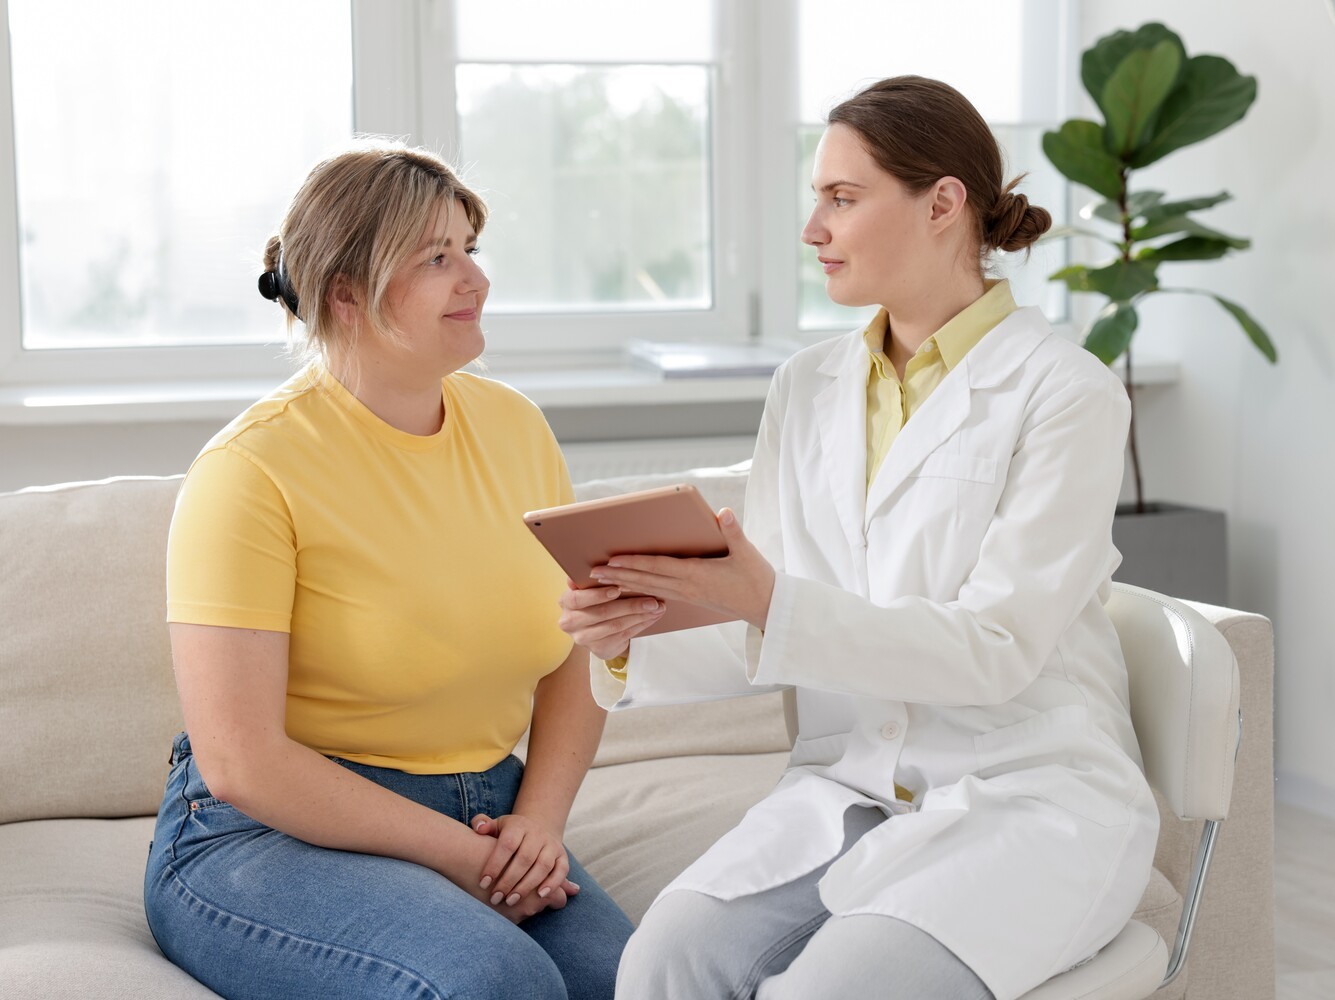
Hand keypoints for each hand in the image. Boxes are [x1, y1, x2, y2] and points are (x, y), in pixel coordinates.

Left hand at [470, 813, 579, 917]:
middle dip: (509, 880)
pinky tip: (539, 896)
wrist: (535, 831)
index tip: (483, 883)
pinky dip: (553, 883)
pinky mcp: (562, 856)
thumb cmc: (508, 835)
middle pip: (525, 858)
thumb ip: (482, 824)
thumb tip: (479, 829)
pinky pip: (561, 870)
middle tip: (495, 898)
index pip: (507, 844)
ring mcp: (551, 844)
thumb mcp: (495, 826)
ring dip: (527, 886)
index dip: (495, 864)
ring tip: (510, 901)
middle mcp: (537, 833)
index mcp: (519, 825)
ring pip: (542, 866)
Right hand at [557, 582, 666, 660]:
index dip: (597, 595)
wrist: (597, 629)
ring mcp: (584, 638)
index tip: (617, 589)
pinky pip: (623, 635)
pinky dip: (641, 625)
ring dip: (639, 615)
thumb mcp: (590, 588)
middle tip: (652, 599)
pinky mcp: (599, 649)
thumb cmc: (595, 600)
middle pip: (601, 613)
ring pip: (616, 625)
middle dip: (630, 605)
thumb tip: (594, 567)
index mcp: (565, 602)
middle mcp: (570, 622)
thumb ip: (590, 579)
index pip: (577, 598)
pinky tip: (652, 617)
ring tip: (657, 607)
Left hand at [588, 508, 775, 628]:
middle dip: (618, 576)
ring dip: (623, 584)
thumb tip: (724, 512)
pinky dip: (638, 590)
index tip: (613, 560)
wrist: (765, 607)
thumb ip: (734, 532)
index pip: (658, 568)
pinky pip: (656, 594)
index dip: (634, 564)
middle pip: (646, 580)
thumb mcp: (747, 553)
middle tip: (592, 572)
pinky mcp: (688, 598)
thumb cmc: (756, 578)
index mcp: (697, 575)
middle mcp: (686, 587)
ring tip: (601, 580)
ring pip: (648, 589)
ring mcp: (686, 595)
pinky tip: (626, 588)